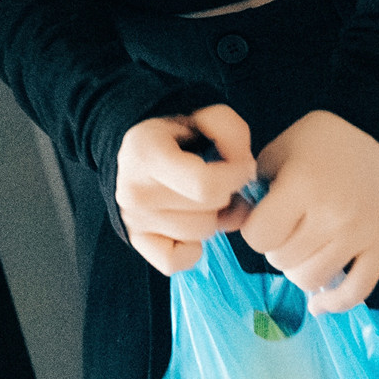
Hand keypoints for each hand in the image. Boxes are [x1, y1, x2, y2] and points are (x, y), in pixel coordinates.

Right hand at [116, 103, 257, 274]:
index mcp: (146, 153)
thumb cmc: (177, 137)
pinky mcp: (136, 242)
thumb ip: (231, 131)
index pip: (206, 185)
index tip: (242, 167)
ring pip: (199, 235)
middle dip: (224, 196)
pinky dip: (190, 248)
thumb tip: (244, 168)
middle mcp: (135, 191)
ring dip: (211, 219)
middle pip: (207, 212)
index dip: (236, 178)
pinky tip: (190, 224)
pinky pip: (177, 261)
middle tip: (219, 180)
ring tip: (203, 199)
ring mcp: (133, 220)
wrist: (138, 152)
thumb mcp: (205, 117)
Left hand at [239, 110, 378, 313]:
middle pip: (283, 261)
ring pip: (312, 280)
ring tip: (302, 249)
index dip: (255, 230)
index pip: (259, 237)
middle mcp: (332, 214)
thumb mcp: (281, 150)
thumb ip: (255, 187)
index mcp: (302, 185)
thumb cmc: (322, 141)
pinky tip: (319, 303)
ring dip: (299, 269)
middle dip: (276, 248)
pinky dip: (334, 304)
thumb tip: (233, 223)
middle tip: (287, 228)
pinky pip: (355, 292)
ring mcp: (359, 233)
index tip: (263, 218)